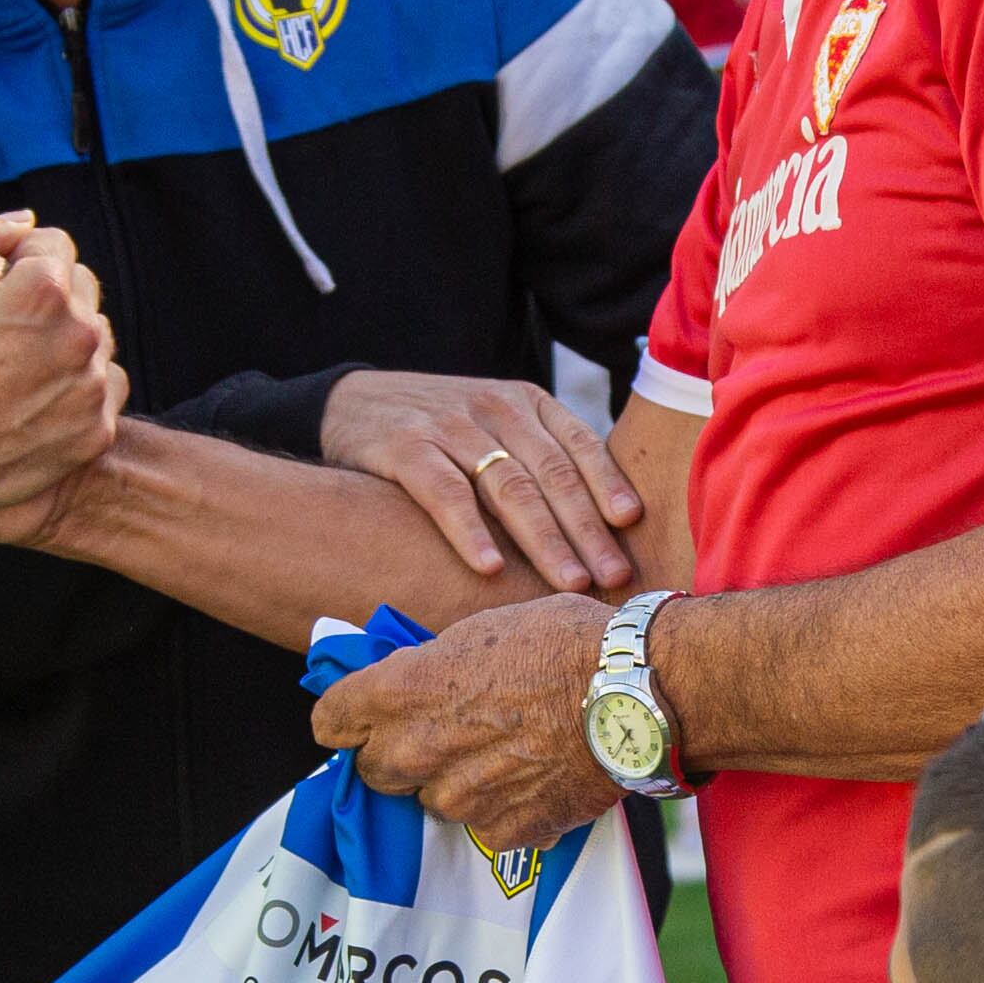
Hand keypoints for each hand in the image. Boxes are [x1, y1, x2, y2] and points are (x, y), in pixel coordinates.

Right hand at [0, 200, 127, 516]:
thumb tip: (10, 212)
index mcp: (43, 288)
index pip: (50, 243)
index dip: (16, 257)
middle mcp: (81, 334)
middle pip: (81, 289)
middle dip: (49, 296)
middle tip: (6, 320)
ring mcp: (92, 387)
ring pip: (95, 340)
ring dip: (66, 340)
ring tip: (19, 358)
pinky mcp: (96, 431)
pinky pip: (102, 390)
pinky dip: (76, 389)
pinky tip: (35, 396)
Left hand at [306, 593, 620, 854]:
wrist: (633, 692)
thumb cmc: (563, 642)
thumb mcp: (481, 630)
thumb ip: (432, 668)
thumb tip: (417, 682)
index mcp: (400, 693)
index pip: (329, 721)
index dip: (345, 719)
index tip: (361, 719)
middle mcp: (417, 751)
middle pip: (373, 771)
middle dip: (397, 755)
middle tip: (440, 736)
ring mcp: (459, 798)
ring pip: (433, 801)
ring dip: (455, 784)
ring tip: (504, 755)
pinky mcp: (504, 831)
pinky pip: (486, 827)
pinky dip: (505, 811)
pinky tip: (537, 780)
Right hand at [320, 370, 639, 596]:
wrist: (351, 402)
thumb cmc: (439, 428)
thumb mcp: (495, 424)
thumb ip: (540, 457)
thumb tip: (605, 523)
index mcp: (527, 403)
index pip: (579, 444)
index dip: (608, 485)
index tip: (631, 527)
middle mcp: (496, 408)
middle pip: (552, 474)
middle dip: (587, 529)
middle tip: (613, 577)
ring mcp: (450, 426)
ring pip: (509, 486)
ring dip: (544, 538)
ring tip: (569, 581)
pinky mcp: (405, 446)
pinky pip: (445, 493)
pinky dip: (469, 531)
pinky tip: (489, 567)